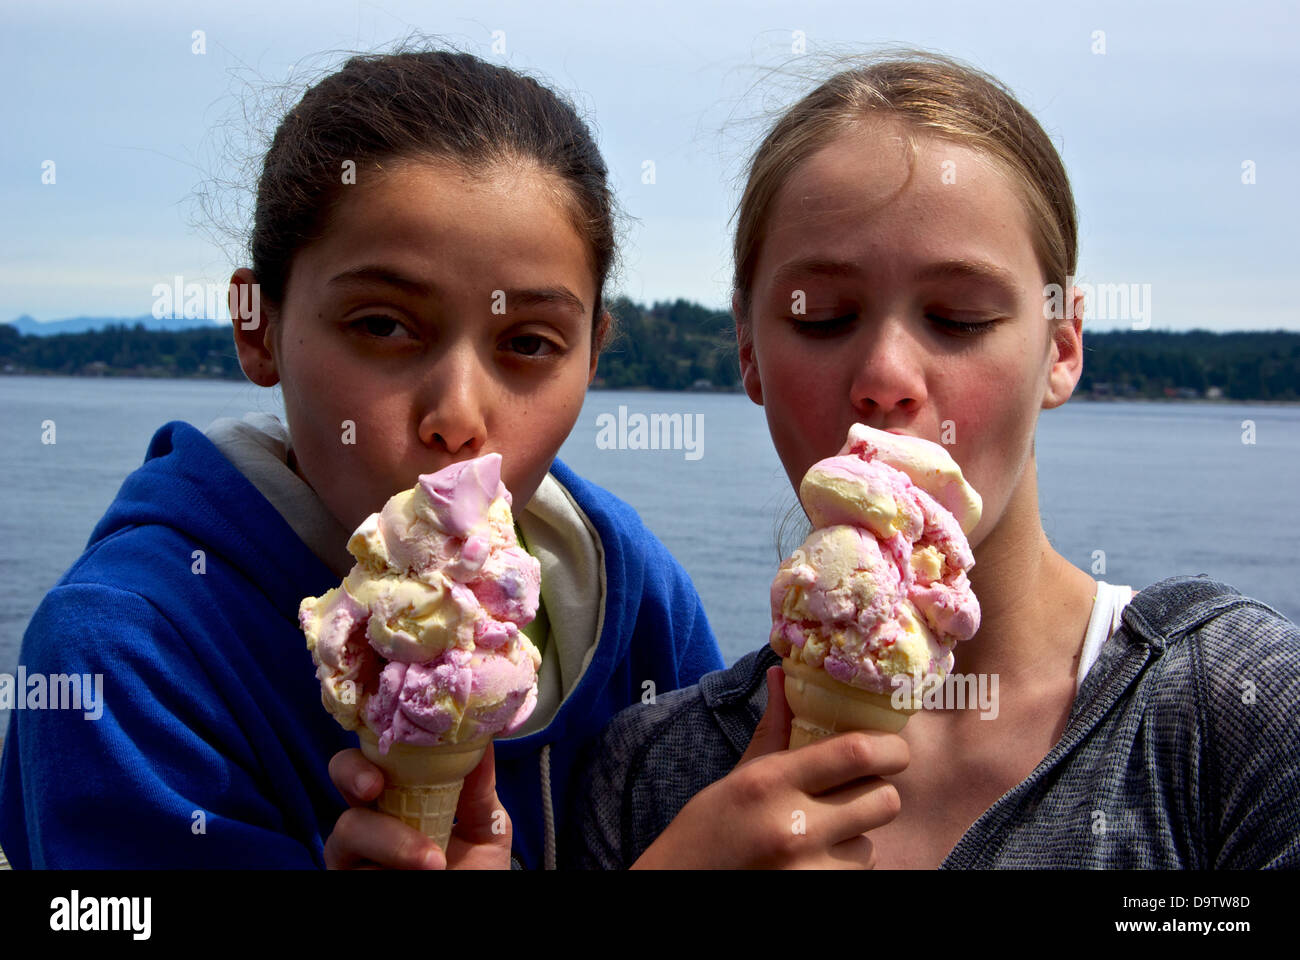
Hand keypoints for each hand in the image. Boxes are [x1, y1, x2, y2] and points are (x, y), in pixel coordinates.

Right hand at [324, 742, 513, 868]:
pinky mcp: (348, 879)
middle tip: (374, 786)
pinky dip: (386, 866)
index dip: (381, 739)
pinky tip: (418, 871)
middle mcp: (373, 817)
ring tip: (433, 862)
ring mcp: (356, 854)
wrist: (473, 913)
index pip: (380, 753)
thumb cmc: (475, 872)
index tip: (400, 740)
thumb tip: (484, 740)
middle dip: (352, 772)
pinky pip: (349, 869)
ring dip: (390, 839)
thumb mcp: (486, 829)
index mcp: (402, 793)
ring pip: (347, 828)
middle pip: (341, 775)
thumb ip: (480, 789)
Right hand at [631, 665, 907, 868]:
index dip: (890, 748)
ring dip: (858, 836)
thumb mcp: (738, 777)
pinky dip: (846, 866)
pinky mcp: (818, 894)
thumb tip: (782, 675)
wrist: (680, 885)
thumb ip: (772, 731)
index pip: (858, 752)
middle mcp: (794, 827)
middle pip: (884, 799)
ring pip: (873, 843)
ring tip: (822, 835)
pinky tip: (815, 861)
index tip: (890, 750)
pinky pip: (861, 874)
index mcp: (771, 782)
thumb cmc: (708, 831)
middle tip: (856, 792)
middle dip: (878, 793)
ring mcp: (808, 870)